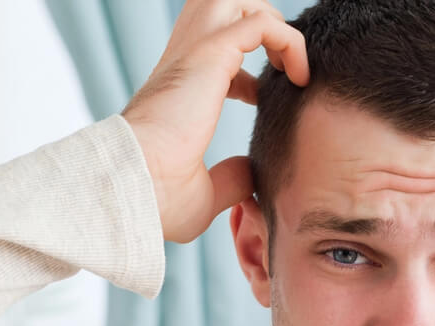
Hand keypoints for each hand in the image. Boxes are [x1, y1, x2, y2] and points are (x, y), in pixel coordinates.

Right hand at [119, 0, 309, 243]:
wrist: (135, 186)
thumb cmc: (157, 197)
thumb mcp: (203, 193)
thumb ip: (230, 178)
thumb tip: (251, 175)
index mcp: (178, 86)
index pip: (213, 50)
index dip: (245, 68)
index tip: (262, 99)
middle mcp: (182, 60)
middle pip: (223, 8)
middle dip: (260, 24)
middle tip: (279, 67)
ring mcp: (194, 51)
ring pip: (237, 1)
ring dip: (272, 22)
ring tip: (291, 65)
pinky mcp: (210, 54)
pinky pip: (261, 23)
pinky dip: (288, 40)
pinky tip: (298, 77)